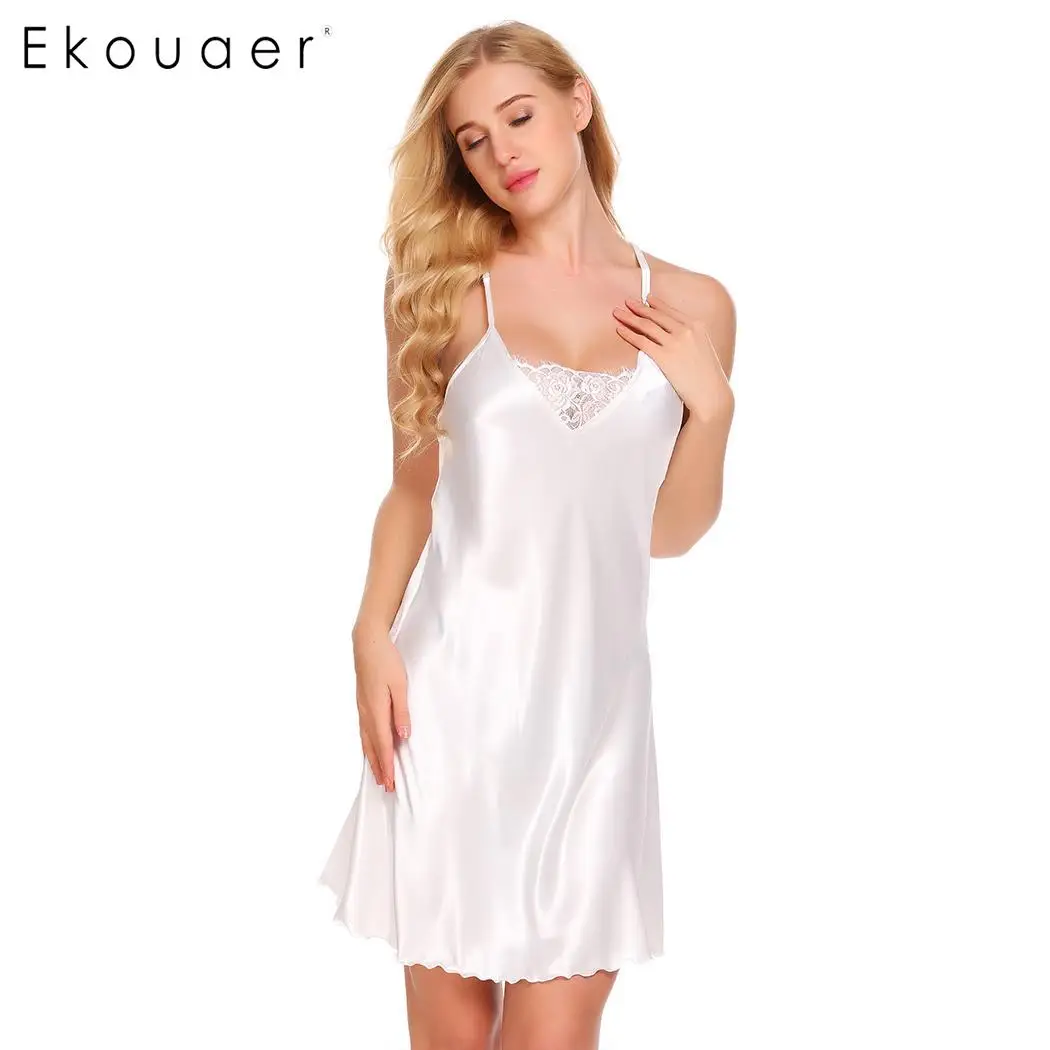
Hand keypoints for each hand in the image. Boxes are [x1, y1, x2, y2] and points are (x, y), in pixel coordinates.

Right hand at [351, 622, 411, 792]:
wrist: (366, 642)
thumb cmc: (386, 661)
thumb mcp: (400, 684)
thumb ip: (401, 711)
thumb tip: (403, 737)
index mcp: (376, 709)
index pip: (382, 744)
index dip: (387, 765)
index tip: (390, 783)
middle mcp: (366, 712)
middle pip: (372, 746)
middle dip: (379, 768)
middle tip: (385, 787)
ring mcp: (361, 708)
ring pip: (365, 740)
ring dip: (372, 759)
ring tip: (378, 775)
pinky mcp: (361, 703)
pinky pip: (363, 731)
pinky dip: (367, 745)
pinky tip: (370, 749)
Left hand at [613, 293, 732, 420]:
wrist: (710, 394)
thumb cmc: (707, 378)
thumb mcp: (703, 349)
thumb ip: (691, 338)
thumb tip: (673, 336)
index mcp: (698, 326)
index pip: (672, 312)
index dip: (657, 304)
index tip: (647, 298)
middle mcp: (686, 330)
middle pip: (657, 315)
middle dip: (639, 307)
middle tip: (627, 302)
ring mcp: (675, 342)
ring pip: (647, 325)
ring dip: (629, 317)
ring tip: (618, 312)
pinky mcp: (664, 356)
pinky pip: (642, 341)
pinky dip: (629, 333)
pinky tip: (620, 329)